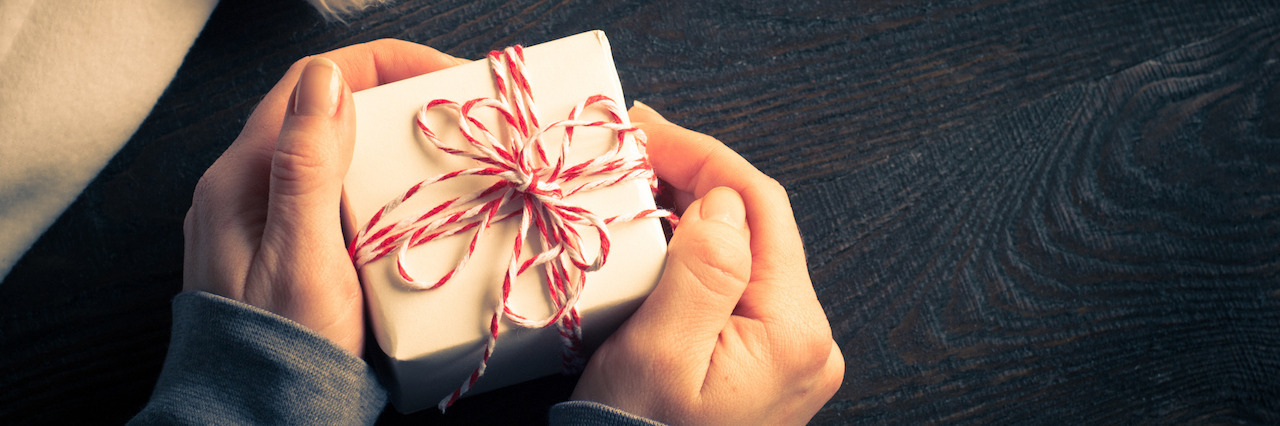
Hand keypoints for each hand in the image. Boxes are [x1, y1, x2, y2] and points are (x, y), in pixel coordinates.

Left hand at [183, 40, 463, 354]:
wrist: (259, 422)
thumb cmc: (281, 350)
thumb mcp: (302, 258)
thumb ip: (307, 166)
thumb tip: (326, 79)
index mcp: (242, 177)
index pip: (312, 82)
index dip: (381, 65)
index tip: (443, 79)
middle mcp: (244, 189)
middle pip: (322, 113)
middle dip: (390, 103)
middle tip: (452, 121)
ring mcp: (260, 220)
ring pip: (329, 155)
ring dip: (384, 146)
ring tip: (439, 161)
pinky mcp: (282, 250)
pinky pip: (330, 195)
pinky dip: (372, 186)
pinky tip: (405, 210)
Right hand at [571, 102, 843, 423]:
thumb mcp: (660, 356)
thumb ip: (702, 271)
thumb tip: (724, 199)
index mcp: (794, 331)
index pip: (760, 208)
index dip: (703, 156)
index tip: (646, 129)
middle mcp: (809, 339)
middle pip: (757, 225)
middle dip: (695, 177)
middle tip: (633, 147)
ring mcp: (790, 353)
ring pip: (744, 251)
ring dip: (692, 210)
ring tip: (636, 182)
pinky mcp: (765, 362)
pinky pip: (734, 284)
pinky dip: (695, 251)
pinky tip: (657, 235)